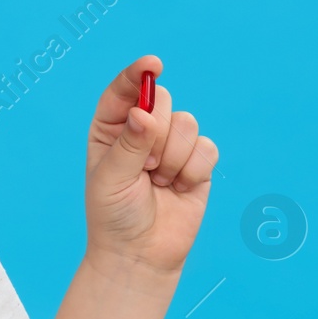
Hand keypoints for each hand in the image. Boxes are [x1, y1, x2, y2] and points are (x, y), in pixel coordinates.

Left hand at [84, 56, 218, 277]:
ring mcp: (172, 145)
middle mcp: (142, 130)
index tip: (153, 65)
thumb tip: (145, 114)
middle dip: (157, 134)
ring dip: (173, 158)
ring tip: (158, 182)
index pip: (125, 90)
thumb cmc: (114, 214)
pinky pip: (207, 148)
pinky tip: (178, 188)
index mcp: (110, 127)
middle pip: (162, 101)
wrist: (141, 252)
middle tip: (144, 167)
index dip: (139, 74)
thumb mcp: (111, 178)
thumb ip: (129, 145)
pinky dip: (193, 171)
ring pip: (188, 124)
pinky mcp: (197, 163)